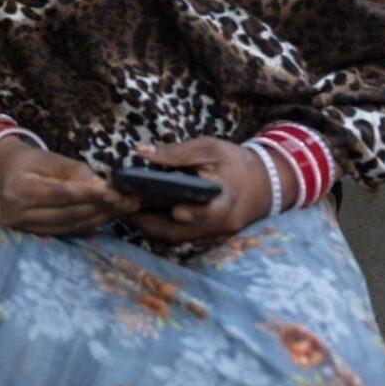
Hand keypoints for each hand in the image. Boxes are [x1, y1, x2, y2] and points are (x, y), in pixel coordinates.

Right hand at [0, 138, 139, 235]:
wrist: (9, 173)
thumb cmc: (31, 162)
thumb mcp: (51, 158)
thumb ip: (75, 171)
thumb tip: (101, 186)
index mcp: (18, 189)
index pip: (61, 193)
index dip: (89, 194)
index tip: (114, 192)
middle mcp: (16, 213)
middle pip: (67, 213)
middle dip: (100, 208)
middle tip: (127, 202)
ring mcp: (23, 228)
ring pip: (69, 226)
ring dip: (99, 218)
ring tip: (122, 209)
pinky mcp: (33, 235)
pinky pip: (66, 232)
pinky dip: (88, 225)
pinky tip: (106, 217)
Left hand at [126, 137, 272, 243]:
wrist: (260, 185)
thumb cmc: (233, 162)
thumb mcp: (209, 148)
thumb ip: (176, 152)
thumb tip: (140, 151)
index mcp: (227, 198)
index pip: (211, 211)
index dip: (194, 213)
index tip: (175, 210)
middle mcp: (218, 222)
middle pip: (183, 231)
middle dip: (152, 222)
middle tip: (125, 207)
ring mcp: (209, 232)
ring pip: (175, 237)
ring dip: (148, 225)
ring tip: (124, 207)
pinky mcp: (201, 235)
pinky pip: (175, 235)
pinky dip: (155, 225)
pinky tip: (136, 210)